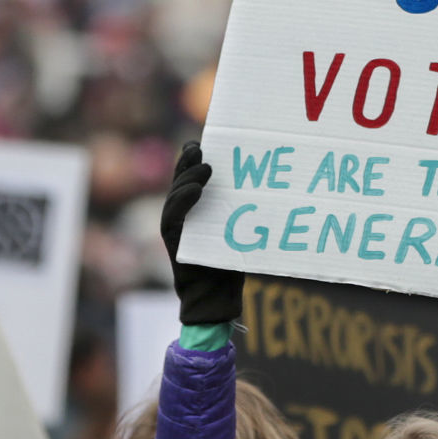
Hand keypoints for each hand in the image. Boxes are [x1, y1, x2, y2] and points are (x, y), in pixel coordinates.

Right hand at [160, 142, 245, 325]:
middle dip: (188, 161)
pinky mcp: (173, 240)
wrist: (218, 298)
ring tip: (205, 165)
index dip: (194, 158)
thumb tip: (264, 183)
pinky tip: (196, 188)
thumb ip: (241, 206)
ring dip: (187, 177)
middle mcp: (183, 214)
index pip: (191, 176)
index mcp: (197, 207)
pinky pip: (173, 215)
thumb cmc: (233, 262)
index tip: (206, 140)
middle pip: (180, 180)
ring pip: (176, 194)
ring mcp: (176, 226)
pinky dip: (183, 199)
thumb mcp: (240, 227)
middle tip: (200, 146)